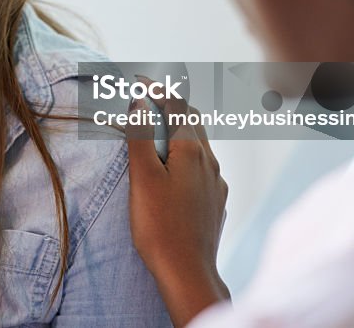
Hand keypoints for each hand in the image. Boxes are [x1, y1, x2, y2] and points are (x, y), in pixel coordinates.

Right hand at [126, 80, 229, 326]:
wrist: (188, 273)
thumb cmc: (160, 226)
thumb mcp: (142, 177)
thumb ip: (141, 137)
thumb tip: (139, 103)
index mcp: (191, 151)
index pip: (176, 106)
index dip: (156, 89)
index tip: (137, 80)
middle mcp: (210, 162)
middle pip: (192, 120)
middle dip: (171, 104)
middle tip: (148, 97)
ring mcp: (216, 184)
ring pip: (200, 144)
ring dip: (180, 128)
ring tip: (159, 128)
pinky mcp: (216, 202)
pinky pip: (203, 167)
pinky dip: (186, 153)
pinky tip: (175, 167)